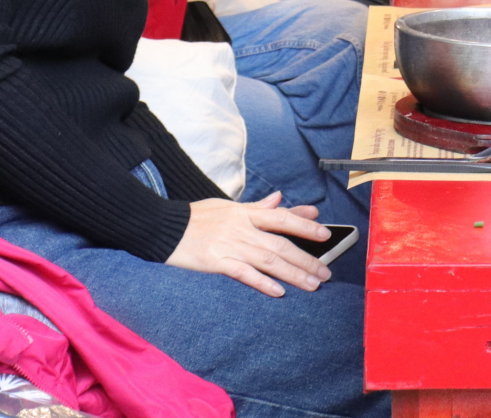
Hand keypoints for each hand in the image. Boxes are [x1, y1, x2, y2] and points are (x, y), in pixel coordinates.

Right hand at [165, 192, 330, 296]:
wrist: (164, 226)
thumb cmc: (197, 216)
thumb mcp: (229, 206)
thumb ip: (258, 207)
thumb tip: (281, 198)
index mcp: (246, 213)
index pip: (283, 218)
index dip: (305, 225)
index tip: (325, 234)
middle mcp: (242, 229)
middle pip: (281, 244)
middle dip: (306, 259)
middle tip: (326, 272)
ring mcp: (229, 246)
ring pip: (268, 260)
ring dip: (293, 273)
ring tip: (312, 284)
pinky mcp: (215, 262)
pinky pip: (243, 273)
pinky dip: (262, 282)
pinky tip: (278, 291)